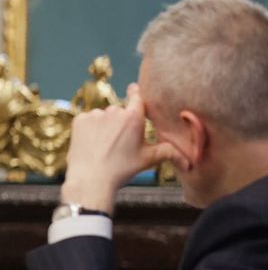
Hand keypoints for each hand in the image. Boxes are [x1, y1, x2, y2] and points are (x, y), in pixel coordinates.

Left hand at [61, 84, 178, 211]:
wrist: (91, 179)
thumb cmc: (122, 169)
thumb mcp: (149, 159)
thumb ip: (170, 153)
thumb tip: (190, 162)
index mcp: (133, 117)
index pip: (137, 96)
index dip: (135, 93)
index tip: (134, 89)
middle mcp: (113, 111)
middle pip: (119, 112)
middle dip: (121, 123)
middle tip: (120, 143)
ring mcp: (94, 115)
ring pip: (102, 117)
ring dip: (104, 126)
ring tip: (105, 146)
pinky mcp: (79, 120)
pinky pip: (87, 121)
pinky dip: (89, 129)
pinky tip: (91, 144)